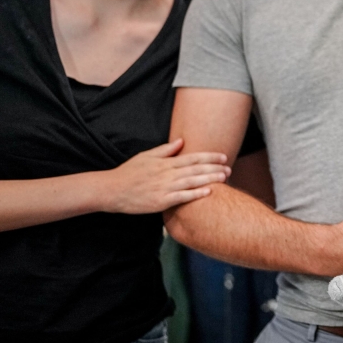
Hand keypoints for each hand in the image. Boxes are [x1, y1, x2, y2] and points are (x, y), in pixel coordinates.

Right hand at [101, 139, 230, 213]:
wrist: (112, 190)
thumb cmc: (129, 172)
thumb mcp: (146, 156)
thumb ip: (165, 149)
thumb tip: (181, 141)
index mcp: (165, 162)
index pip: (192, 157)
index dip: (209, 157)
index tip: (223, 156)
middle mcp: (167, 173)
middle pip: (196, 169)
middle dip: (214, 168)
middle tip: (230, 168)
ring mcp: (164, 187)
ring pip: (192, 181)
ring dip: (209, 179)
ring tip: (225, 178)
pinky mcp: (160, 201)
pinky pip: (182, 197)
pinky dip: (195, 194)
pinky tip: (208, 192)